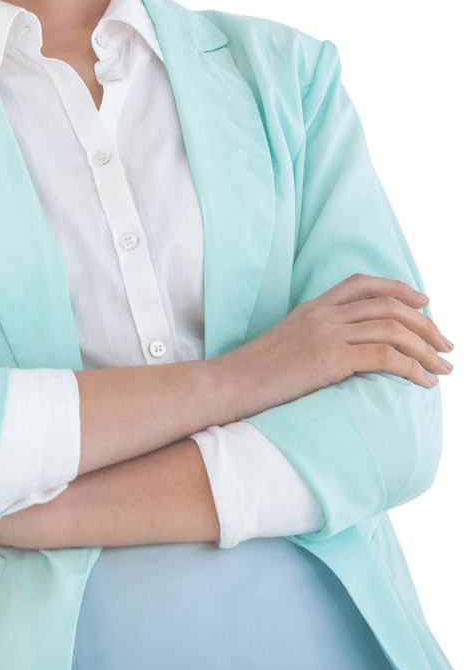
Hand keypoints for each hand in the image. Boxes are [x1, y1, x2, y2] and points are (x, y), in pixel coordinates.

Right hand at [224, 274, 453, 420]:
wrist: (227, 386)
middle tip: (445, 346)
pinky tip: (423, 382)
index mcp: (312, 308)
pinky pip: (385, 357)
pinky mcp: (329, 358)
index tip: (425, 305)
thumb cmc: (252, 377)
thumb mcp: (285, 347)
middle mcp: (322, 314)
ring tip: (442, 369)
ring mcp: (326, 334)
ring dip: (426, 349)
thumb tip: (345, 356)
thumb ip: (314, 340)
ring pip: (393, 329)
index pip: (363, 283)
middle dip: (425, 325)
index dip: (400, 289)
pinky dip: (412, 368)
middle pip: (388, 305)